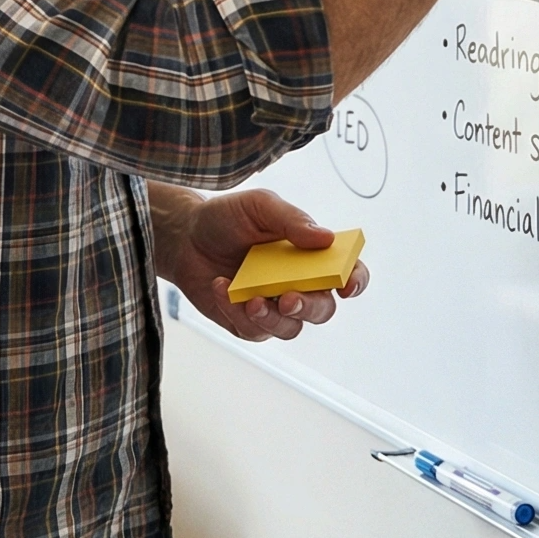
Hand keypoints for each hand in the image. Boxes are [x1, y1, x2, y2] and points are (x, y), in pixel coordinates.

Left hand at [158, 186, 368, 343]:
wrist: (184, 237)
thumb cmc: (227, 218)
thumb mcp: (259, 207)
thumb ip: (292, 220)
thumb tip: (325, 238)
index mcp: (310, 256)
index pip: (346, 272)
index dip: (354, 280)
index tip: (346, 285)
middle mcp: (298, 284)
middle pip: (323, 309)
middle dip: (309, 307)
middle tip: (288, 299)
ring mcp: (273, 307)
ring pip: (290, 328)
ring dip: (272, 318)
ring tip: (249, 299)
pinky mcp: (246, 322)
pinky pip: (253, 330)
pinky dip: (237, 312)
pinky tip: (222, 287)